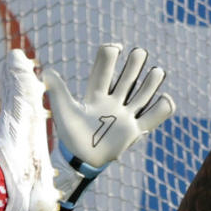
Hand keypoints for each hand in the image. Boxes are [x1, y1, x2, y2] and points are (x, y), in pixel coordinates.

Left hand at [45, 44, 175, 175]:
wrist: (81, 161)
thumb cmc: (70, 136)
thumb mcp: (64, 111)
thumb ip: (58, 90)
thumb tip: (46, 71)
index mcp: (96, 94)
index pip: (106, 67)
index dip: (112, 53)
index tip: (116, 48)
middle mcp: (112, 101)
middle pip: (129, 74)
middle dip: (136, 61)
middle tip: (139, 54)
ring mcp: (125, 115)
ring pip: (144, 91)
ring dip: (153, 79)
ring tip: (156, 72)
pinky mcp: (134, 130)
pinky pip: (155, 115)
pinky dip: (164, 106)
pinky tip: (163, 98)